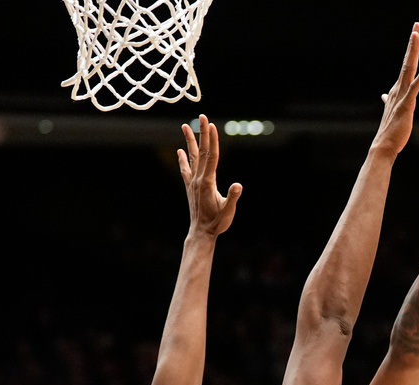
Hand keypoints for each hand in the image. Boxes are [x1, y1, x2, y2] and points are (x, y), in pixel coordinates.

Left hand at [178, 114, 241, 237]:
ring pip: (192, 157)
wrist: (201, 233)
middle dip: (202, 133)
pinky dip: (183, 159)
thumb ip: (232, 198)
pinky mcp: (190, 187)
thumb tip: (238, 185)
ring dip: (189, 141)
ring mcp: (192, 182)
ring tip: (185, 126)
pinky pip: (186, 169)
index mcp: (207, 182)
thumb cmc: (217, 223)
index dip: (212, 140)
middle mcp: (198, 179)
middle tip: (202, 116)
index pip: (211, 156)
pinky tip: (180, 151)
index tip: (211, 125)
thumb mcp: (228, 212)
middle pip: (201, 152)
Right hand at [371, 22, 418, 158]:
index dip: (411, 50)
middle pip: (407, 61)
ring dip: (412, 52)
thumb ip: (388, 101)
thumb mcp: (392, 112)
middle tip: (416, 25)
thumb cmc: (390, 131)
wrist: (384, 146)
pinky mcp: (406, 105)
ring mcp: (402, 96)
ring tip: (416, 35)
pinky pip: (415, 88)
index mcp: (397, 90)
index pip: (405, 65)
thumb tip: (383, 95)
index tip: (415, 34)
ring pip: (408, 69)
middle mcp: (398, 89)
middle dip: (412, 43)